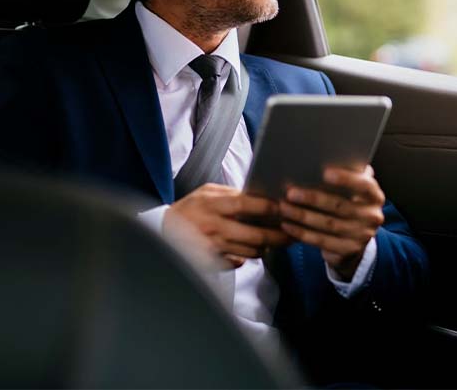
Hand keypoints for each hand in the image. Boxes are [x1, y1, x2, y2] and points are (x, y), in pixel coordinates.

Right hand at [164, 183, 292, 268]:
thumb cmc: (189, 208)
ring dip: (265, 247)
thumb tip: (259, 196)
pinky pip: (239, 263)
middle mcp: (213, 227)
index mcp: (212, 205)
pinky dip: (246, 257)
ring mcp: (213, 248)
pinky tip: (249, 249)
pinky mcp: (212, 263)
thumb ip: (231, 193)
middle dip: (278, 236)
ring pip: (251, 251)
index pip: (244, 205)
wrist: (163, 232)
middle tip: (292, 233)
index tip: (283, 208)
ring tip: (274, 240)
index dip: (267, 207)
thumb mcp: (206, 192)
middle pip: (255, 235)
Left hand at [278, 165, 384, 280]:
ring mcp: (362, 236)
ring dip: (302, 216)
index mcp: (374, 196)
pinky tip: (287, 225)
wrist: (354, 237)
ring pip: (328, 224)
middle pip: (340, 206)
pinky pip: (322, 242)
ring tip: (283, 207)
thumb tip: (316, 159)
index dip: (346, 179)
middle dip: (313, 198)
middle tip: (290, 192)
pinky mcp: (348, 250)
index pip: (364, 185)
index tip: (325, 172)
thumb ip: (343, 175)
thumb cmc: (346, 202)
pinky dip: (302, 233)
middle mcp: (372, 216)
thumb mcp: (349, 189)